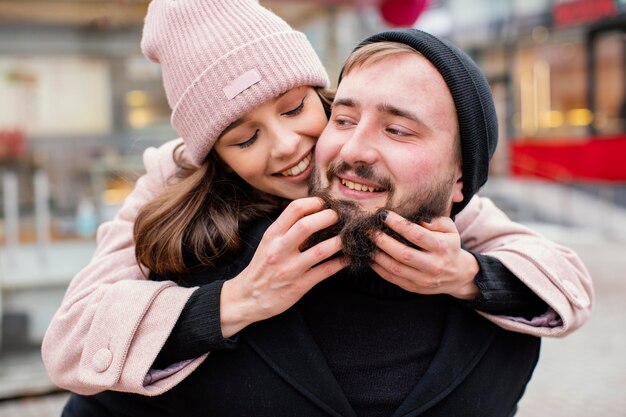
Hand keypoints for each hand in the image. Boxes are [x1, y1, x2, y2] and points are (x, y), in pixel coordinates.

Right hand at [220, 197, 345, 336]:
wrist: (248, 298)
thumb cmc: (262, 267)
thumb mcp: (268, 243)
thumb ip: (287, 229)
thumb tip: (313, 212)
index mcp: (272, 235)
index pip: (294, 209)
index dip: (314, 202)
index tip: (326, 203)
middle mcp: (280, 250)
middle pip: (306, 226)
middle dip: (328, 217)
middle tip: (339, 217)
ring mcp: (290, 269)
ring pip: (321, 250)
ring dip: (339, 241)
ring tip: (348, 236)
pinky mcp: (299, 286)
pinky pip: (325, 271)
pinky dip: (340, 263)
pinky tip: (348, 258)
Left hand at [370, 211, 479, 299]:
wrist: (457, 275)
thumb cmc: (449, 246)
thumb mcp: (450, 229)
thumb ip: (435, 220)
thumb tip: (416, 218)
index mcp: (442, 247)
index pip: (417, 235)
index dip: (398, 224)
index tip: (383, 214)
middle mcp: (432, 265)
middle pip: (403, 254)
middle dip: (382, 240)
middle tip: (368, 229)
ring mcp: (422, 279)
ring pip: (394, 268)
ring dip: (377, 254)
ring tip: (366, 241)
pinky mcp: (412, 287)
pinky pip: (391, 278)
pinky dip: (378, 267)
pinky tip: (370, 256)